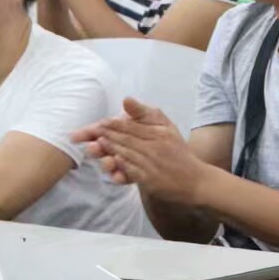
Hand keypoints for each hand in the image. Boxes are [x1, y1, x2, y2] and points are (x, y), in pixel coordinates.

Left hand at [75, 97, 210, 203]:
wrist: (194, 179)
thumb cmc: (177, 151)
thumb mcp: (166, 127)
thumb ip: (145, 113)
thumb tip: (126, 100)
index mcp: (158, 131)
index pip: (129, 125)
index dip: (111, 124)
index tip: (96, 124)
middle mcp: (155, 145)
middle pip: (124, 138)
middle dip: (102, 136)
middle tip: (84, 135)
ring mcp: (152, 163)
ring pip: (126, 154)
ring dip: (108, 150)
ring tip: (93, 147)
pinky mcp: (151, 179)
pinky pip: (132, 171)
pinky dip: (120, 166)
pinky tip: (111, 163)